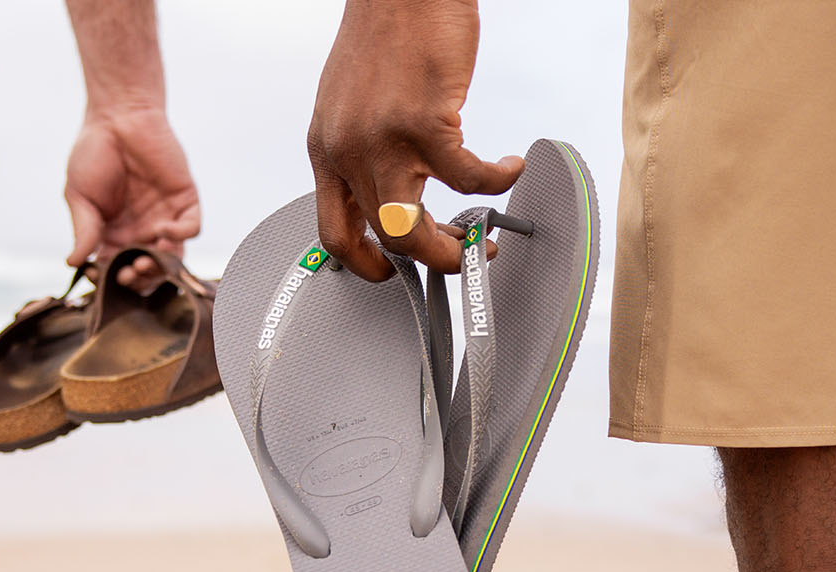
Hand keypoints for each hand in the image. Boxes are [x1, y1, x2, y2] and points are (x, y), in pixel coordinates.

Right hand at [65, 107, 202, 288]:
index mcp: (113, 232)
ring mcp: (165, 216)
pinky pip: (191, 229)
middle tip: (128, 274)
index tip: (100, 275)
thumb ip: (83, 230)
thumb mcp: (79, 195)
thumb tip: (71, 263)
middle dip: (138, 280)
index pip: (115, 268)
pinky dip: (179, 236)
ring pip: (171, 256)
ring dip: (160, 266)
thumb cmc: (93, 153)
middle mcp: (141, 229)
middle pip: (146, 270)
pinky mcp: (184, 200)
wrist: (118, 116)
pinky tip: (161, 229)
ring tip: (144, 262)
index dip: (109, 279)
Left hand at [306, 0, 522, 281]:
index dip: (363, 265)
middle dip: (430, 260)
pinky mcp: (424, 122)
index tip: (391, 272)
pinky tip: (510, 166)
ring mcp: (382, 140)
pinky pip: (468, 177)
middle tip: (460, 254)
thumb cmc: (384, 35)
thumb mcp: (349, 103)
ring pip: (415, 228)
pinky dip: (497, 179)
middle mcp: (346, 151)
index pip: (332, 231)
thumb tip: (391, 184)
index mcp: (325, 149)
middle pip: (384, 238)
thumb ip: (361, 146)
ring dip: (456, 245)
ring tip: (485, 235)